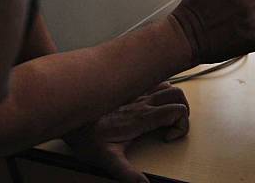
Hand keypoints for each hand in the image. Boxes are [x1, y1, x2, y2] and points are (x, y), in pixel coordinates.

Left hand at [64, 82, 189, 182]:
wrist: (71, 113)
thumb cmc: (88, 136)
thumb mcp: (107, 159)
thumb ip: (126, 173)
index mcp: (142, 118)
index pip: (176, 111)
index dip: (181, 125)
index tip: (168, 138)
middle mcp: (142, 102)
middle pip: (177, 94)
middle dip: (183, 110)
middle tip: (173, 126)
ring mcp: (136, 93)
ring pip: (167, 84)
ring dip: (173, 98)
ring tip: (166, 114)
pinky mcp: (129, 89)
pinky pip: (152, 81)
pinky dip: (160, 89)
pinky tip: (152, 102)